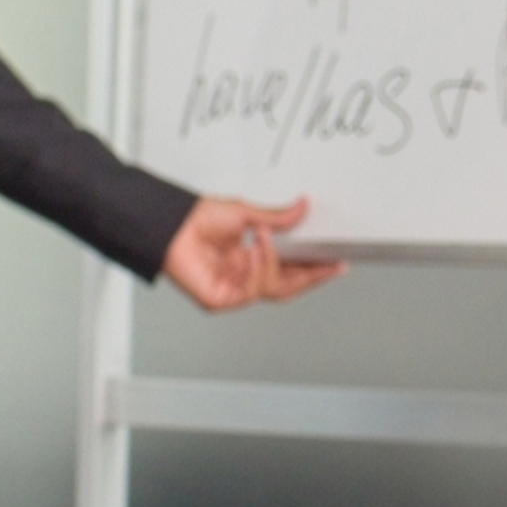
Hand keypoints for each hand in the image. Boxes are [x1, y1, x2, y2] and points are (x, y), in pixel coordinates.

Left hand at [160, 194, 344, 310]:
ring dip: (273, 263)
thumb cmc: (197, 219)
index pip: (289, 269)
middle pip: (287, 287)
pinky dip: (255, 270)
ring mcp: (232, 291)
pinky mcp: (219, 300)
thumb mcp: (246, 213)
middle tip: (330, 264)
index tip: (335, 260)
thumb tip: (302, 206)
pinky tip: (253, 251)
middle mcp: (243, 278)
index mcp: (250, 259)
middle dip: (311, 276)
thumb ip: (277, 217)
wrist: (171, 224)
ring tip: (266, 239)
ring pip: (271, 289)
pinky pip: (249, 291)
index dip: (313, 267)